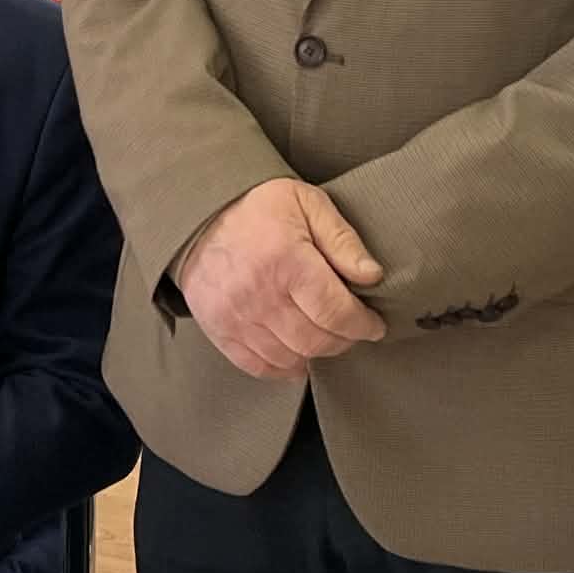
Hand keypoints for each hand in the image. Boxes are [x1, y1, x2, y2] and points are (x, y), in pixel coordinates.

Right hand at [174, 178, 385, 380]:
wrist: (200, 213)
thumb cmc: (257, 207)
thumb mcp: (308, 204)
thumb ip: (342, 240)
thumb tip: (372, 275)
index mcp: (286, 260)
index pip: (336, 312)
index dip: (363, 324)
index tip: (374, 324)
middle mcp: (260, 294)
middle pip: (316, 341)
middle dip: (344, 340)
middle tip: (351, 328)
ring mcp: (236, 316)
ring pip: (291, 358)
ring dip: (316, 353)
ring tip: (324, 335)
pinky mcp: (220, 330)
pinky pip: (258, 366)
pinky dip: (283, 368)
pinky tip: (296, 354)